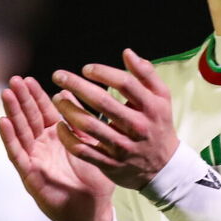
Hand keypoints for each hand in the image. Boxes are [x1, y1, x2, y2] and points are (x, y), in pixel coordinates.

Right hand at [0, 75, 115, 220]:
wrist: (93, 211)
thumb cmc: (93, 180)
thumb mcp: (90, 144)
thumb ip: (81, 121)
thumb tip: (73, 93)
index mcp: (57, 138)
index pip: (43, 111)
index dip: (35, 96)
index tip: (28, 79)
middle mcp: (42, 146)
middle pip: (28, 118)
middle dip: (21, 99)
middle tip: (14, 79)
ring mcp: (34, 160)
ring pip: (20, 132)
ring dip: (12, 112)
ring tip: (6, 93)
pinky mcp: (29, 175)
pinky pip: (17, 154)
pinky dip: (9, 138)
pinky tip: (3, 122)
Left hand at [51, 48, 178, 191]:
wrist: (163, 167)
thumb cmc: (158, 124)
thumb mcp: (161, 98)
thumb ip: (146, 74)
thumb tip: (127, 53)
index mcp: (150, 107)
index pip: (125, 83)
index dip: (103, 72)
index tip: (86, 69)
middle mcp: (137, 126)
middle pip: (103, 102)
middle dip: (77, 85)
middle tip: (58, 75)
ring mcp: (123, 147)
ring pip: (89, 126)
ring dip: (68, 109)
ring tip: (57, 98)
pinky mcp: (110, 163)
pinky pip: (83, 150)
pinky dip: (68, 138)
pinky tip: (60, 125)